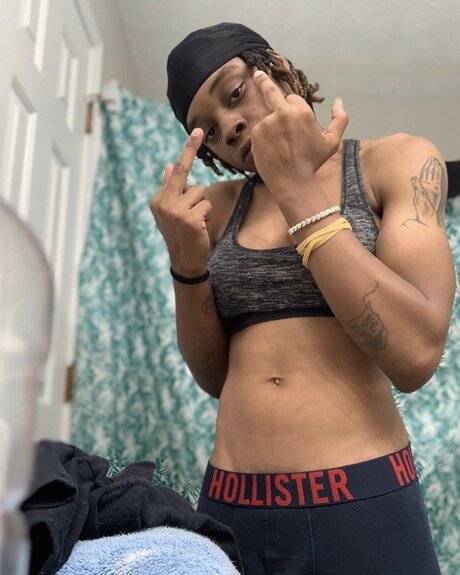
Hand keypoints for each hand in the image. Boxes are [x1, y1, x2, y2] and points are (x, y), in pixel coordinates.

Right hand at [150, 129, 211, 275]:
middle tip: (199, 130)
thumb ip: (170, 188)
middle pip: (185, 174)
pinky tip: (199, 228)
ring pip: (200, 192)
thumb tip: (168, 166)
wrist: (184, 261)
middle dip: (190, 150)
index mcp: (158, 199)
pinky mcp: (190, 219)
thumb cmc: (180, 234)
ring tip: (196, 221)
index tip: (197, 131)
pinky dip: (207, 215)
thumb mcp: (172, 211)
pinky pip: (207, 205)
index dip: (188, 151)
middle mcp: (163, 203)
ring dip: (203, 206)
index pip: (176, 172)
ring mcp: (176, 211)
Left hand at [251, 70, 347, 191]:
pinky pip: (260, 131)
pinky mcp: (255, 134)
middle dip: (264, 80)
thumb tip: (339, 100)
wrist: (292, 181)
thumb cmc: (313, 162)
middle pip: (270, 91)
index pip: (293, 99)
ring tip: (280, 147)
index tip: (296, 123)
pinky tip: (272, 151)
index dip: (295, 110)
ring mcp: (266, 123)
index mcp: (301, 111)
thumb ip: (340, 119)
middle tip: (257, 73)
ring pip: (268, 118)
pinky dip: (264, 138)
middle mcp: (281, 113)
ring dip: (272, 127)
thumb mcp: (332, 141)